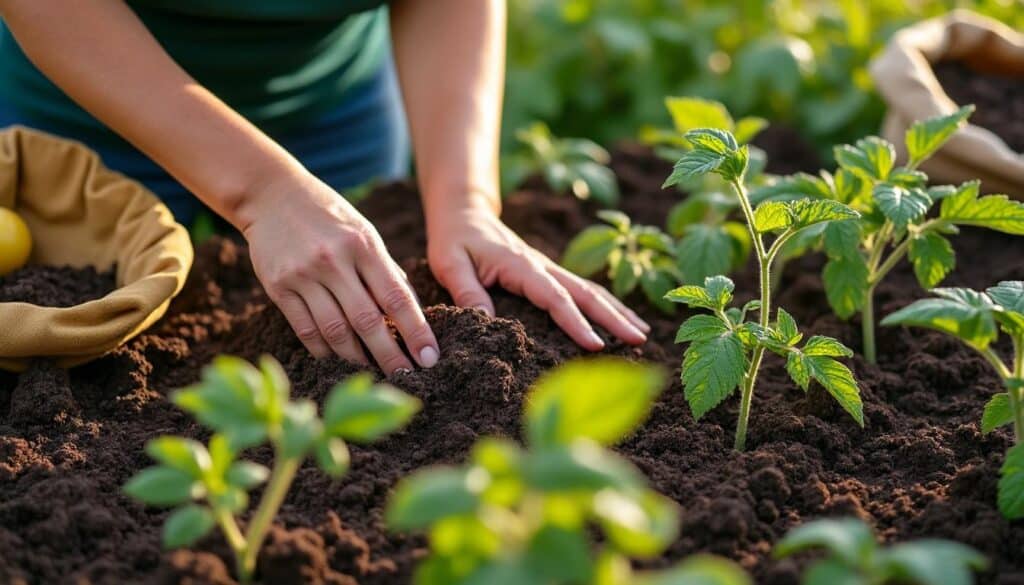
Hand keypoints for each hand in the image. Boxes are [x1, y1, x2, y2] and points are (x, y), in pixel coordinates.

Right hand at [242, 172, 438, 373]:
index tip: (429, 357)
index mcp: (364, 245)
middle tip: (406, 377)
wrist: (272, 195)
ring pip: (334, 331)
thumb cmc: (330, 217)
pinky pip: (305, 329)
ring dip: (357, 358)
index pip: (396, 297)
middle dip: (389, 355)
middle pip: (367, 321)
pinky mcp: (278, 287)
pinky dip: (324, 350)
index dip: (415, 331)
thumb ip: (385, 270)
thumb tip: (411, 312)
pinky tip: (339, 359)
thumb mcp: (365, 233)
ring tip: (374, 372)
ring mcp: (303, 275)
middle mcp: (334, 261)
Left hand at [426, 205, 649, 349]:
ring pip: (591, 290)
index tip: (596, 345)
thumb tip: (486, 320)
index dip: (575, 322)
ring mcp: (549, 268)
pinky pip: (582, 289)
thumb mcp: (449, 263)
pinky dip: (606, 304)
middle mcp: (542, 266)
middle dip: (615, 317)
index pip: (555, 297)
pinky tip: (622, 318)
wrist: (464, 213)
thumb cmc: (454, 240)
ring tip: (642, 334)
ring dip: (618, 311)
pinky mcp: (549, 273)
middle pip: (586, 293)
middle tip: (640, 341)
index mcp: (521, 266)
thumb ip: (466, 291)